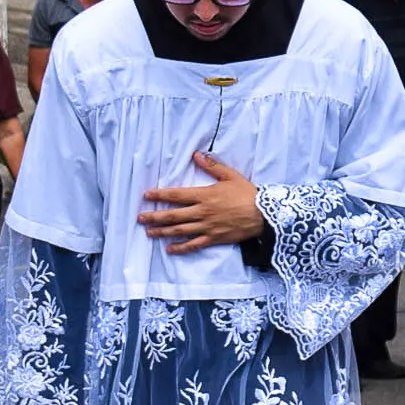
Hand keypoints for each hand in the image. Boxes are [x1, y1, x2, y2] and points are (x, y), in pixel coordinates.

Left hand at [139, 153, 265, 252]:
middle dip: (154, 216)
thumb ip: (212, 166)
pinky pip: (194, 245)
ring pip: (180, 231)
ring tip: (149, 232)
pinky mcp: (214, 238)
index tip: (146, 196)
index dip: (159, 195)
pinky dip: (181, 248)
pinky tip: (169, 249)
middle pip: (173, 215)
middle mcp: (202, 212)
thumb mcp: (231, 175)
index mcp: (204, 195)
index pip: (176, 195)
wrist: (263, 214)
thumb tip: (196, 155)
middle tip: (140, 218)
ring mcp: (207, 227)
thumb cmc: (247, 194)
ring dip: (162, 232)